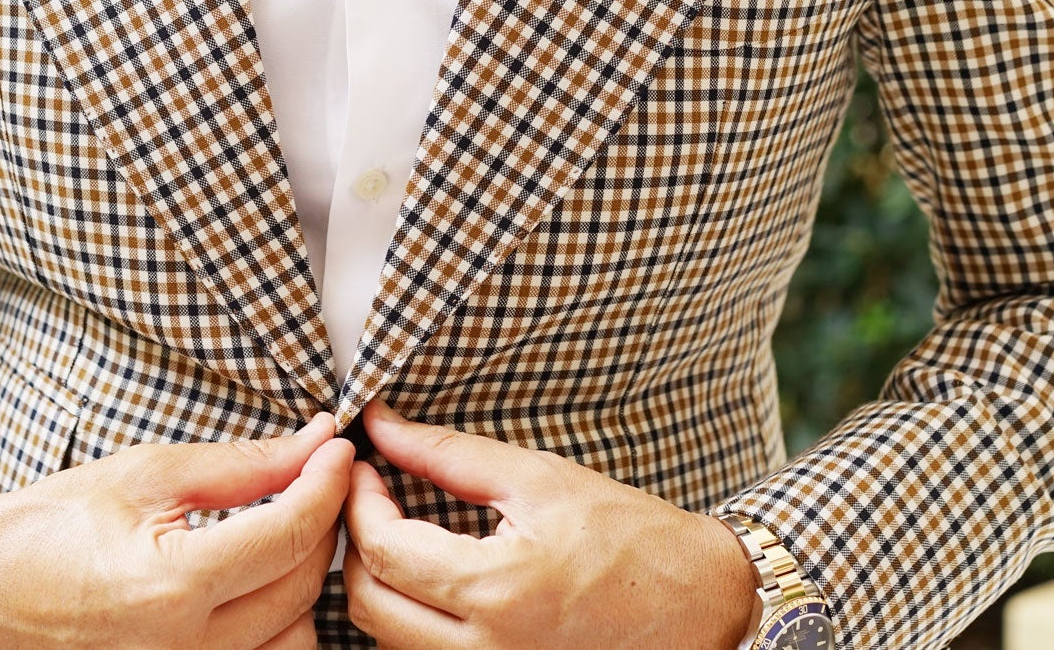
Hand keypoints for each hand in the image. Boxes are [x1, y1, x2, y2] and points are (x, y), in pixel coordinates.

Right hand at [0, 410, 354, 648]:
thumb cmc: (53, 524)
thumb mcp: (147, 474)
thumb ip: (242, 466)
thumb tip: (313, 444)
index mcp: (171, 587)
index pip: (290, 534)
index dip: (326, 483)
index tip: (337, 449)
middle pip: (303, 587)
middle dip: (320, 525)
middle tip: (316, 478)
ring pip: (294, 636)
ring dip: (301, 580)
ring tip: (284, 531)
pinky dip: (275, 622)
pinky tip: (259, 581)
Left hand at [342, 399, 758, 648]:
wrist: (699, 603)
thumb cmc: (629, 537)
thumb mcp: (539, 478)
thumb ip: (448, 454)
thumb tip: (382, 425)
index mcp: (496, 589)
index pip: (381, 550)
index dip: (357, 501)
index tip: (364, 467)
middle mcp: (486, 648)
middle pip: (367, 604)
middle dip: (354, 544)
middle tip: (372, 498)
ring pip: (387, 639)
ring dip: (378, 584)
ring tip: (399, 533)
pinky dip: (408, 619)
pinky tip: (428, 578)